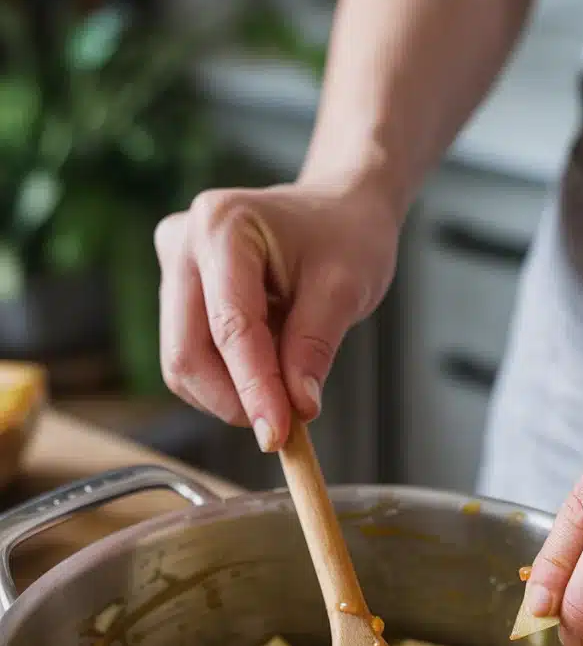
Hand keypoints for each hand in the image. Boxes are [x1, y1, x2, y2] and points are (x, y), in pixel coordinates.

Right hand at [154, 176, 398, 449]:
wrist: (335, 211)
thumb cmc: (344, 237)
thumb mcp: (347, 287)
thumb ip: (316, 345)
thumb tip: (297, 407)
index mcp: (222, 226)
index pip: (230, 326)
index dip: (253, 388)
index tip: (277, 434)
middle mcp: (183, 243)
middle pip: (187, 352)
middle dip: (234, 400)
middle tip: (283, 426)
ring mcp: (173, 268)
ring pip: (184, 363)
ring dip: (231, 394)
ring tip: (285, 381)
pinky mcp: (176, 294)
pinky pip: (191, 358)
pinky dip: (228, 381)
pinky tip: (267, 365)